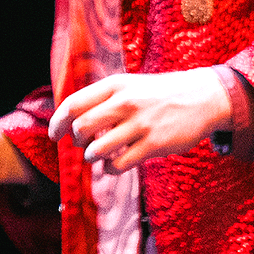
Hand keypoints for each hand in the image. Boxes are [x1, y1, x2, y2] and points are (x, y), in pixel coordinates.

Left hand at [47, 69, 231, 172]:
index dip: (58, 121)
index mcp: (114, 85)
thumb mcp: (128, 85)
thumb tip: (75, 119)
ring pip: (98, 149)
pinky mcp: (154, 145)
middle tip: (81, 145)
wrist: (200, 98)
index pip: (74, 103)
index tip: (54, 134)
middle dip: (76, 140)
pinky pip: (120, 164)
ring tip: (97, 156)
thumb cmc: (158, 94)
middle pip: (82, 126)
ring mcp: (139, 124)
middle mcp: (124, 102)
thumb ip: (104, 99)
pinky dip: (110, 168)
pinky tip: (113, 165)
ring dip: (92, 157)